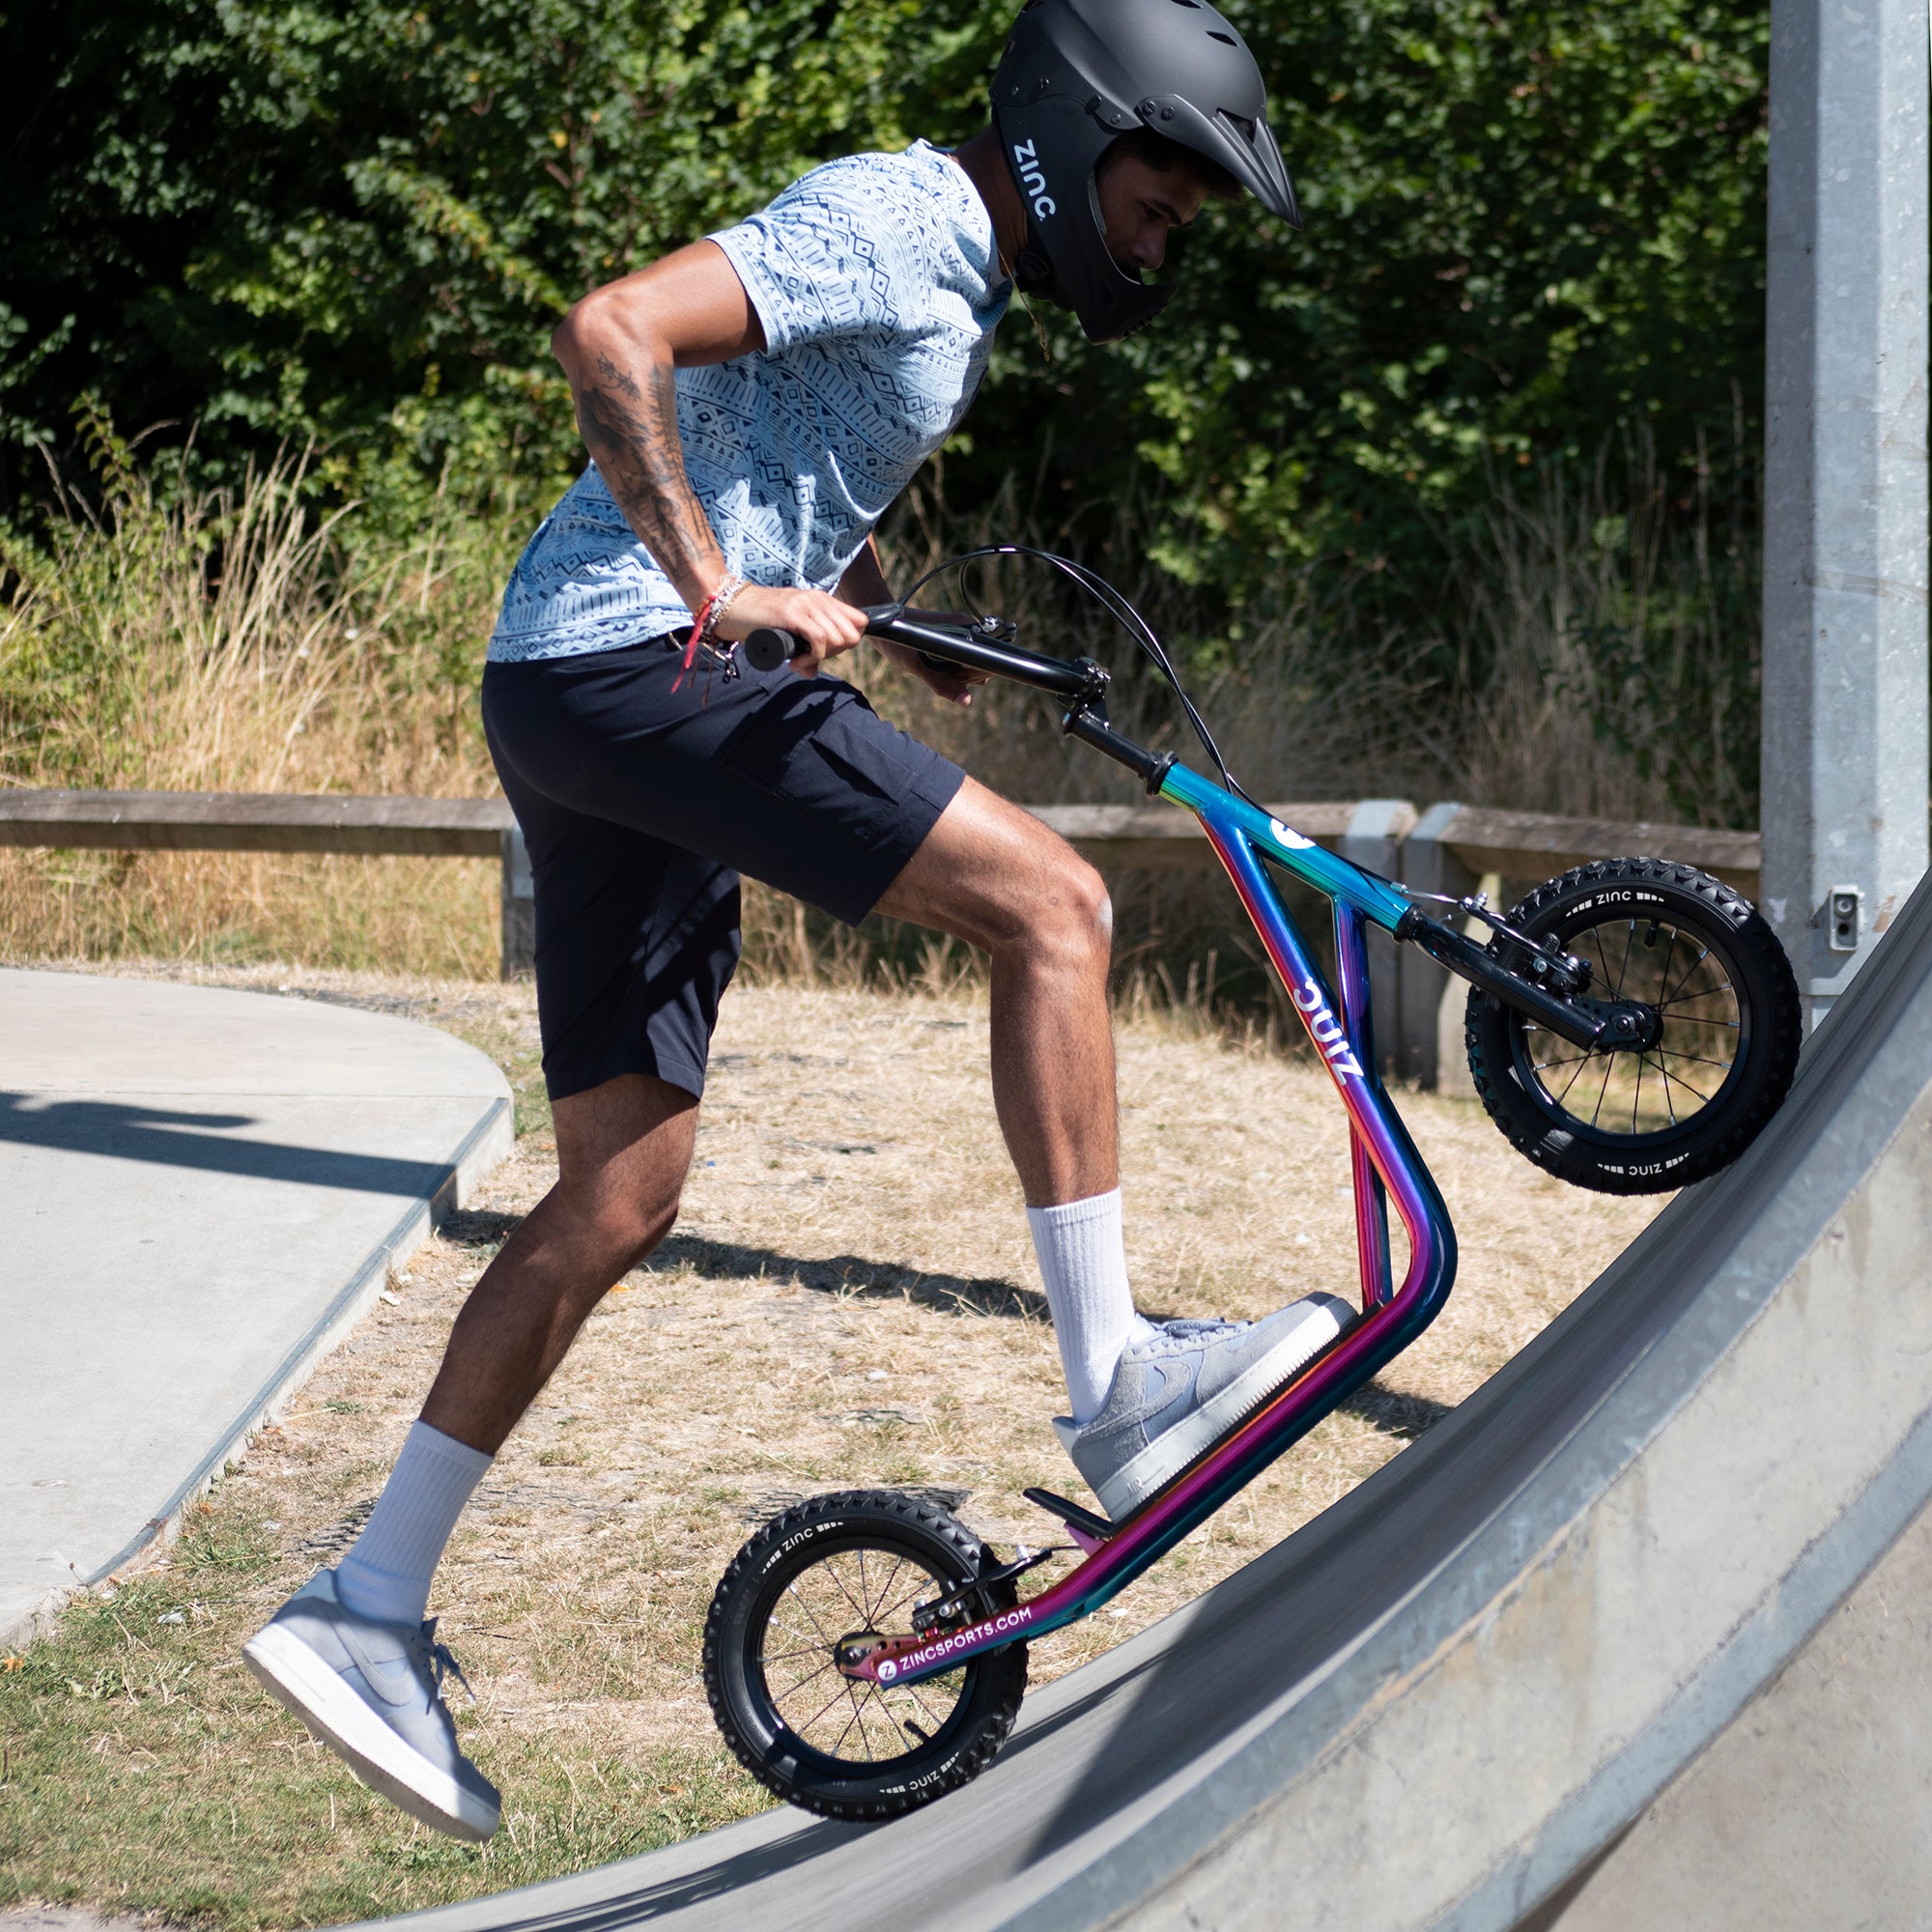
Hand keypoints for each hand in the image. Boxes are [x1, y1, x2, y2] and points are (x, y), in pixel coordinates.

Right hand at [712, 583, 867, 675]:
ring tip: (799, 662)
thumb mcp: (790, 633)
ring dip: (821, 657)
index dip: (847, 644)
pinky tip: (796, 661)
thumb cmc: (759, 622)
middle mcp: (818, 599)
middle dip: (836, 654)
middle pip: (851, 634)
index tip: (825, 652)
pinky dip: (812, 657)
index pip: (859, 622)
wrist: (731, 608)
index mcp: (823, 600)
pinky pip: (819, 639)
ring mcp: (806, 604)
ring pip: (837, 637)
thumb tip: (812, 673)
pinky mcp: (793, 613)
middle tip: (811, 658)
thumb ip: (805, 648)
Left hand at [884, 608, 994, 706]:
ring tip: (933, 667)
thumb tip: (966, 701)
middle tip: (938, 670)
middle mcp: (968, 630)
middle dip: (965, 675)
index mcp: (967, 628)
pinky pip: (961, 663)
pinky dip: (951, 670)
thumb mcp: (918, 665)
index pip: (989, 656)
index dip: (976, 671)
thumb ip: (943, 683)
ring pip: (972, 666)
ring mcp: (960, 637)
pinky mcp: (952, 643)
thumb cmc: (898, 638)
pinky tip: (933, 666)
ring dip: (957, 675)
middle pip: (982, 664)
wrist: (882, 623)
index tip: (956, 674)